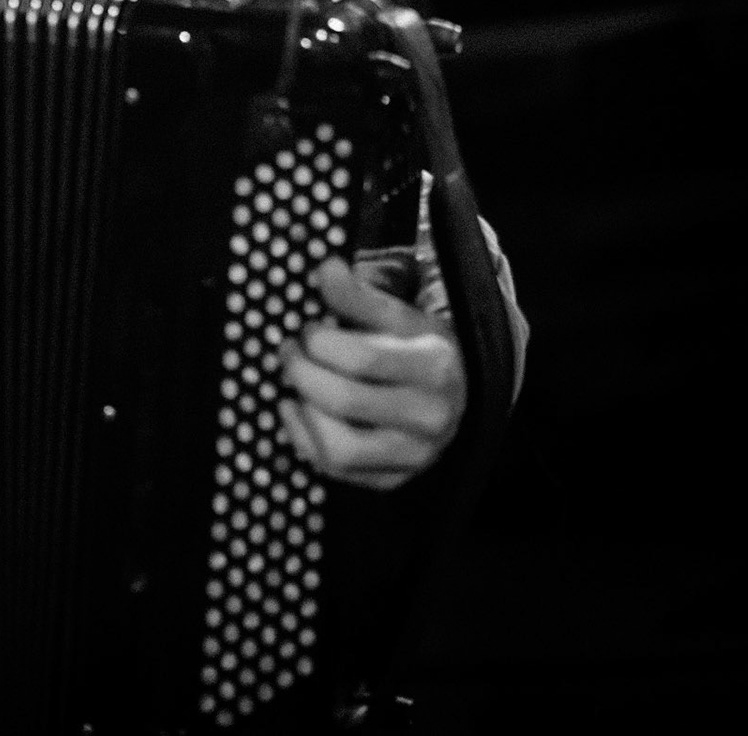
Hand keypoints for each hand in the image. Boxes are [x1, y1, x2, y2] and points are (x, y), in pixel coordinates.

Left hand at [278, 255, 465, 490]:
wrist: (456, 393)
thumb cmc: (418, 348)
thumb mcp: (398, 314)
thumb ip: (358, 294)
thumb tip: (325, 269)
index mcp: (434, 366)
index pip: (360, 358)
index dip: (318, 340)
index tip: (308, 328)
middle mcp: (429, 417)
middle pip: (342, 400)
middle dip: (301, 370)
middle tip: (290, 350)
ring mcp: (413, 455)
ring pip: (336, 447)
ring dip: (302, 409)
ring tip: (296, 382)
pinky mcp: (392, 479)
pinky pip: (332, 468)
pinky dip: (302, 436)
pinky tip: (298, 408)